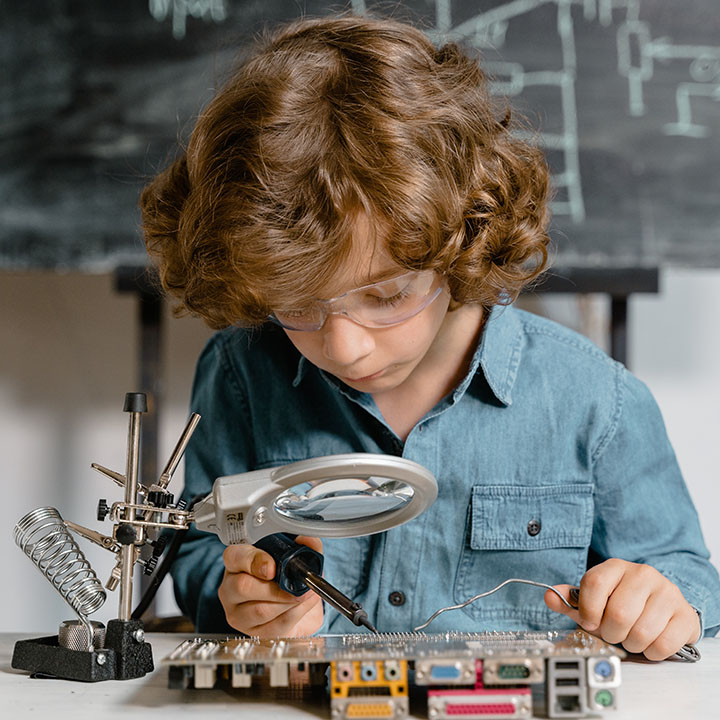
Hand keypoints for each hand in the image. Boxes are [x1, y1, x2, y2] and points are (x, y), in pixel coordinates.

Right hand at [218, 535, 323, 636]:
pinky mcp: (251, 633)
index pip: (235, 557)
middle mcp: (231, 587)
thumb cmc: (286, 576)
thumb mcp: (295, 555)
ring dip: (288, 603)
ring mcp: (238, 612)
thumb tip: (309, 541)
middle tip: (298, 585)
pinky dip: (293, 616)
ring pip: (259, 610)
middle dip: (276, 588)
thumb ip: (305, 545)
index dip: (254, 561)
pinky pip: (273, 627)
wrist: (295, 604)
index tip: (273, 567)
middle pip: (243, 587)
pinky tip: (302, 607)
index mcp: (237, 561)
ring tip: (304, 595)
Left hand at [544, 558, 700, 660]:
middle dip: (610, 632)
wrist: (664, 605)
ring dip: (631, 643)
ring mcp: (667, 592)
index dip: (587, 610)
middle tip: (612, 632)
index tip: (589, 621)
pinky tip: (650, 642)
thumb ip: (571, 600)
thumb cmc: (625, 602)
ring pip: (641, 631)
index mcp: (615, 567)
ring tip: (631, 636)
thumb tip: (549, 596)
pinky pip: (663, 644)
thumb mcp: (595, 598)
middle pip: (618, 613)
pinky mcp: (684, 614)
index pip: (593, 584)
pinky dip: (652, 651)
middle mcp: (643, 574)